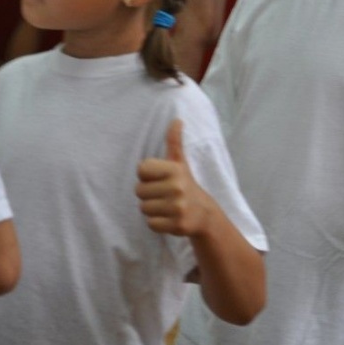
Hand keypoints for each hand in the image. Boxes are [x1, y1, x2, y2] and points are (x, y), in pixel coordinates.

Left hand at [136, 120, 213, 235]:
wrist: (204, 214)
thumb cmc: (186, 184)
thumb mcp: (180, 162)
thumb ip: (174, 141)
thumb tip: (177, 120)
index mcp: (175, 169)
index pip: (141, 170)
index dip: (148, 176)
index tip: (160, 179)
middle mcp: (177, 187)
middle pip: (139, 191)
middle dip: (149, 194)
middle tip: (164, 195)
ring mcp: (178, 207)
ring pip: (143, 208)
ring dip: (152, 209)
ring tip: (167, 206)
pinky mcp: (177, 224)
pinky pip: (151, 223)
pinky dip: (157, 222)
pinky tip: (169, 217)